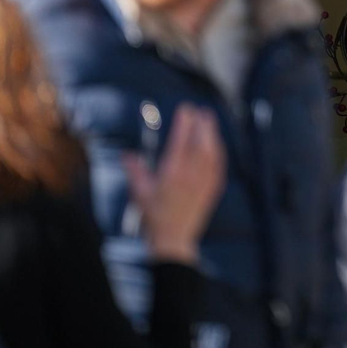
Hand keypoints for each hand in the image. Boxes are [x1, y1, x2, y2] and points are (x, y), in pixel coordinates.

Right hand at [122, 104, 225, 264]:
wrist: (173, 238)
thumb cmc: (153, 216)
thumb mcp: (139, 192)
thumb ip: (135, 170)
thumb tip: (127, 155)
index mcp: (171, 173)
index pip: (180, 140)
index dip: (184, 122)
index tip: (184, 109)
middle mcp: (190, 175)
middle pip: (200, 142)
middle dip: (201, 123)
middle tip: (199, 111)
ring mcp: (204, 181)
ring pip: (212, 151)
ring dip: (211, 133)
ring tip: (209, 120)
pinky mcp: (213, 189)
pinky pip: (219, 164)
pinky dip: (218, 150)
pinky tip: (216, 144)